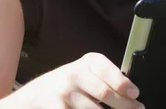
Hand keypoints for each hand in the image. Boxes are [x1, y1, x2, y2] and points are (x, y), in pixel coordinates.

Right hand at [13, 52, 143, 108]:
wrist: (31, 98)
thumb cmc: (64, 86)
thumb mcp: (84, 73)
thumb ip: (104, 79)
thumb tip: (129, 92)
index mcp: (87, 61)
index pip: (108, 71)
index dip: (123, 84)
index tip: (135, 94)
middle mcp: (75, 73)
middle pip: (105, 93)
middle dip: (125, 105)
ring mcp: (65, 92)